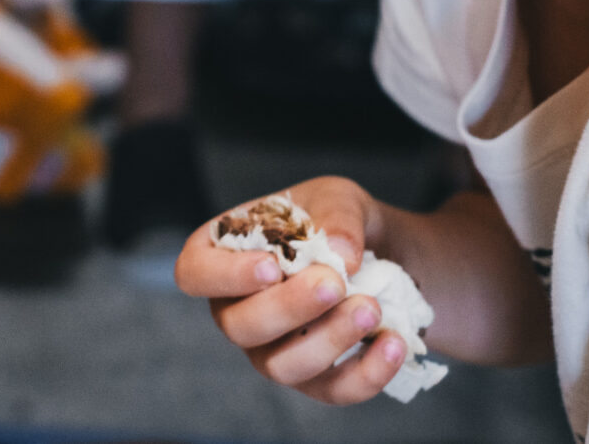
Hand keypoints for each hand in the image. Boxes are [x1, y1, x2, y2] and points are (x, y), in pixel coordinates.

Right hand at [174, 178, 410, 405]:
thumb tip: (341, 254)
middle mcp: (237, 311)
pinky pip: (332, 390)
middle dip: (288, 307)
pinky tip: (393, 342)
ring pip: (282, 365)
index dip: (224, 276)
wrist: (379, 253)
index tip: (271, 266)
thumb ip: (335, 216)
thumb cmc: (334, 220)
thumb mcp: (336, 197)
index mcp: (223, 256)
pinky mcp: (314, 380)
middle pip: (241, 326)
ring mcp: (271, 351)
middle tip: (334, 283)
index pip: (194, 273)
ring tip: (370, 308)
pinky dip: (367, 372)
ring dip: (328, 339)